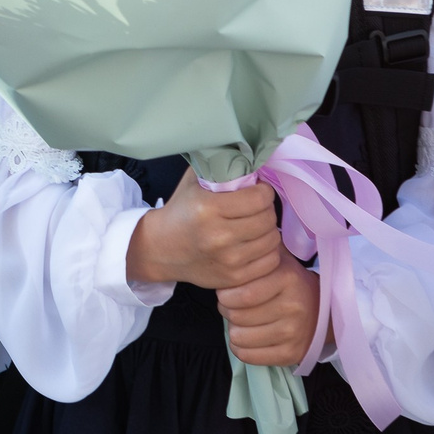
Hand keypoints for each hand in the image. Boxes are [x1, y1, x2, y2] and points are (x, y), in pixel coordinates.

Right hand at [125, 171, 287, 291]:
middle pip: (268, 219)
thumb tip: (251, 155)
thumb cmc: (181, 211)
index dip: (264, 191)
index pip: (259, 198)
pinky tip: (255, 243)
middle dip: (267, 209)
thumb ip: (219, 167)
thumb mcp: (193, 182)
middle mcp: (219, 236)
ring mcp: (228, 260)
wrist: (161, 249)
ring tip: (256, 225)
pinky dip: (267, 251)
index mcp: (208, 208)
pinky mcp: (234, 278)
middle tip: (257, 207)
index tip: (258, 190)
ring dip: (268, 230)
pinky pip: (270, 261)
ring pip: (272, 240)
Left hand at [216, 246, 320, 367]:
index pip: (241, 294)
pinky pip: (247, 356)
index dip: (224, 295)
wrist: (324, 311)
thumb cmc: (290, 283)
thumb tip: (233, 246)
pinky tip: (249, 337)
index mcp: (287, 279)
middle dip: (226, 311)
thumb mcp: (279, 260)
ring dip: (234, 329)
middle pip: (236, 316)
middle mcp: (293, 307)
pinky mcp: (290, 355)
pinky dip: (241, 347)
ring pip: (238, 338)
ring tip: (243, 321)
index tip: (226, 292)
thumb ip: (258, 251)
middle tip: (233, 306)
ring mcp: (293, 334)